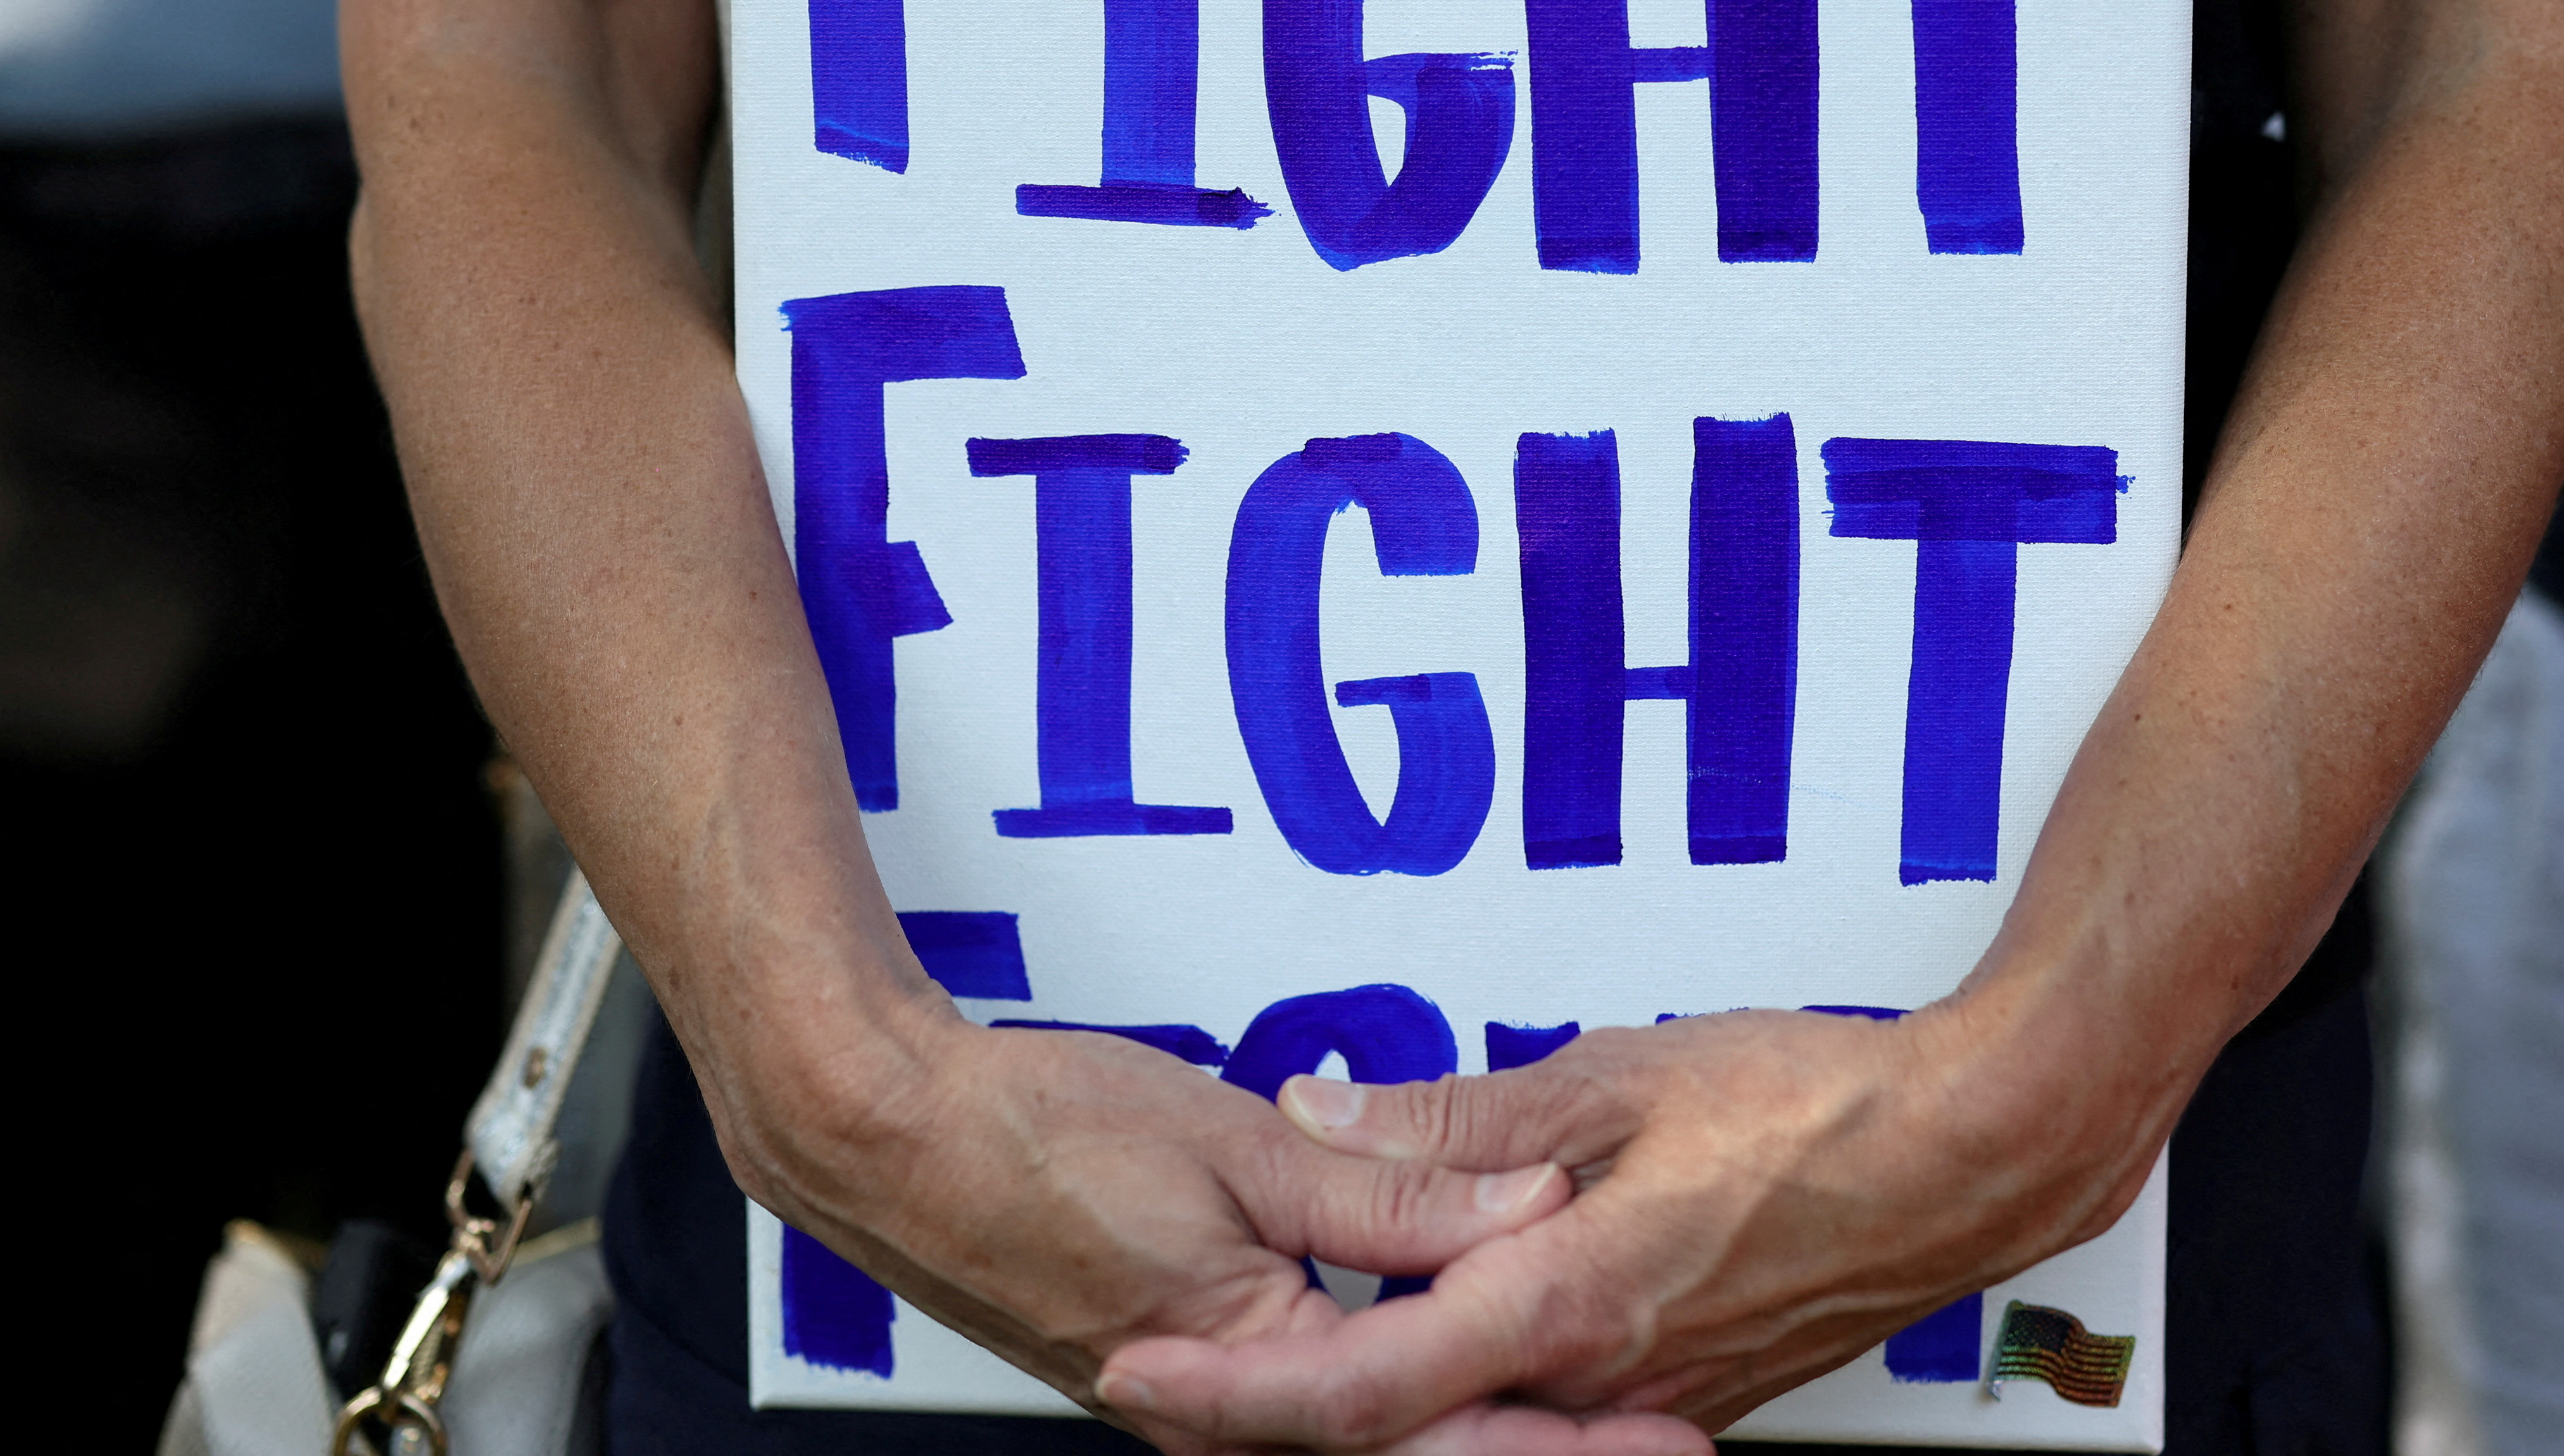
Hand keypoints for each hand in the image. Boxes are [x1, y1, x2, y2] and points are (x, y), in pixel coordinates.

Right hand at [708, 1006, 1714, 1455]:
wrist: (896, 1142)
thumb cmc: (1037, 1138)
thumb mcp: (1239, 1148)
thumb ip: (1387, 1188)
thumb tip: (1520, 1203)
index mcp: (1253, 1375)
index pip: (1446, 1431)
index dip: (1568, 1443)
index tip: (1667, 1442)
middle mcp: (1229, 1421)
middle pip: (1421, 1450)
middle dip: (1545, 1447)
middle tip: (1663, 1438)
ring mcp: (1206, 1403)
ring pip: (1376, 1432)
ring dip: (1482, 1419)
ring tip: (1591, 1403)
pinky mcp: (1190, 1371)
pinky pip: (1323, 1402)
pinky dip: (1408, 1389)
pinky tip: (1456, 1355)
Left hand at [1098, 995, 2180, 1444]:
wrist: (1969, 1154)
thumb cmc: (1814, 1107)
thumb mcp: (1614, 1077)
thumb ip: (1456, 1120)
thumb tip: (1325, 1114)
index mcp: (1565, 1304)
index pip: (1359, 1391)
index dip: (1235, 1392)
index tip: (1142, 1369)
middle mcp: (1600, 1379)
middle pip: (1401, 1432)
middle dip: (1276, 1407)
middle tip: (1173, 1362)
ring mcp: (1649, 1398)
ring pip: (1475, 1426)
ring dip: (1371, 1396)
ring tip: (1275, 1338)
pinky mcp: (1685, 1388)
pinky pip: (1546, 1411)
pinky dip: (1467, 1388)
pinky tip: (1433, 1331)